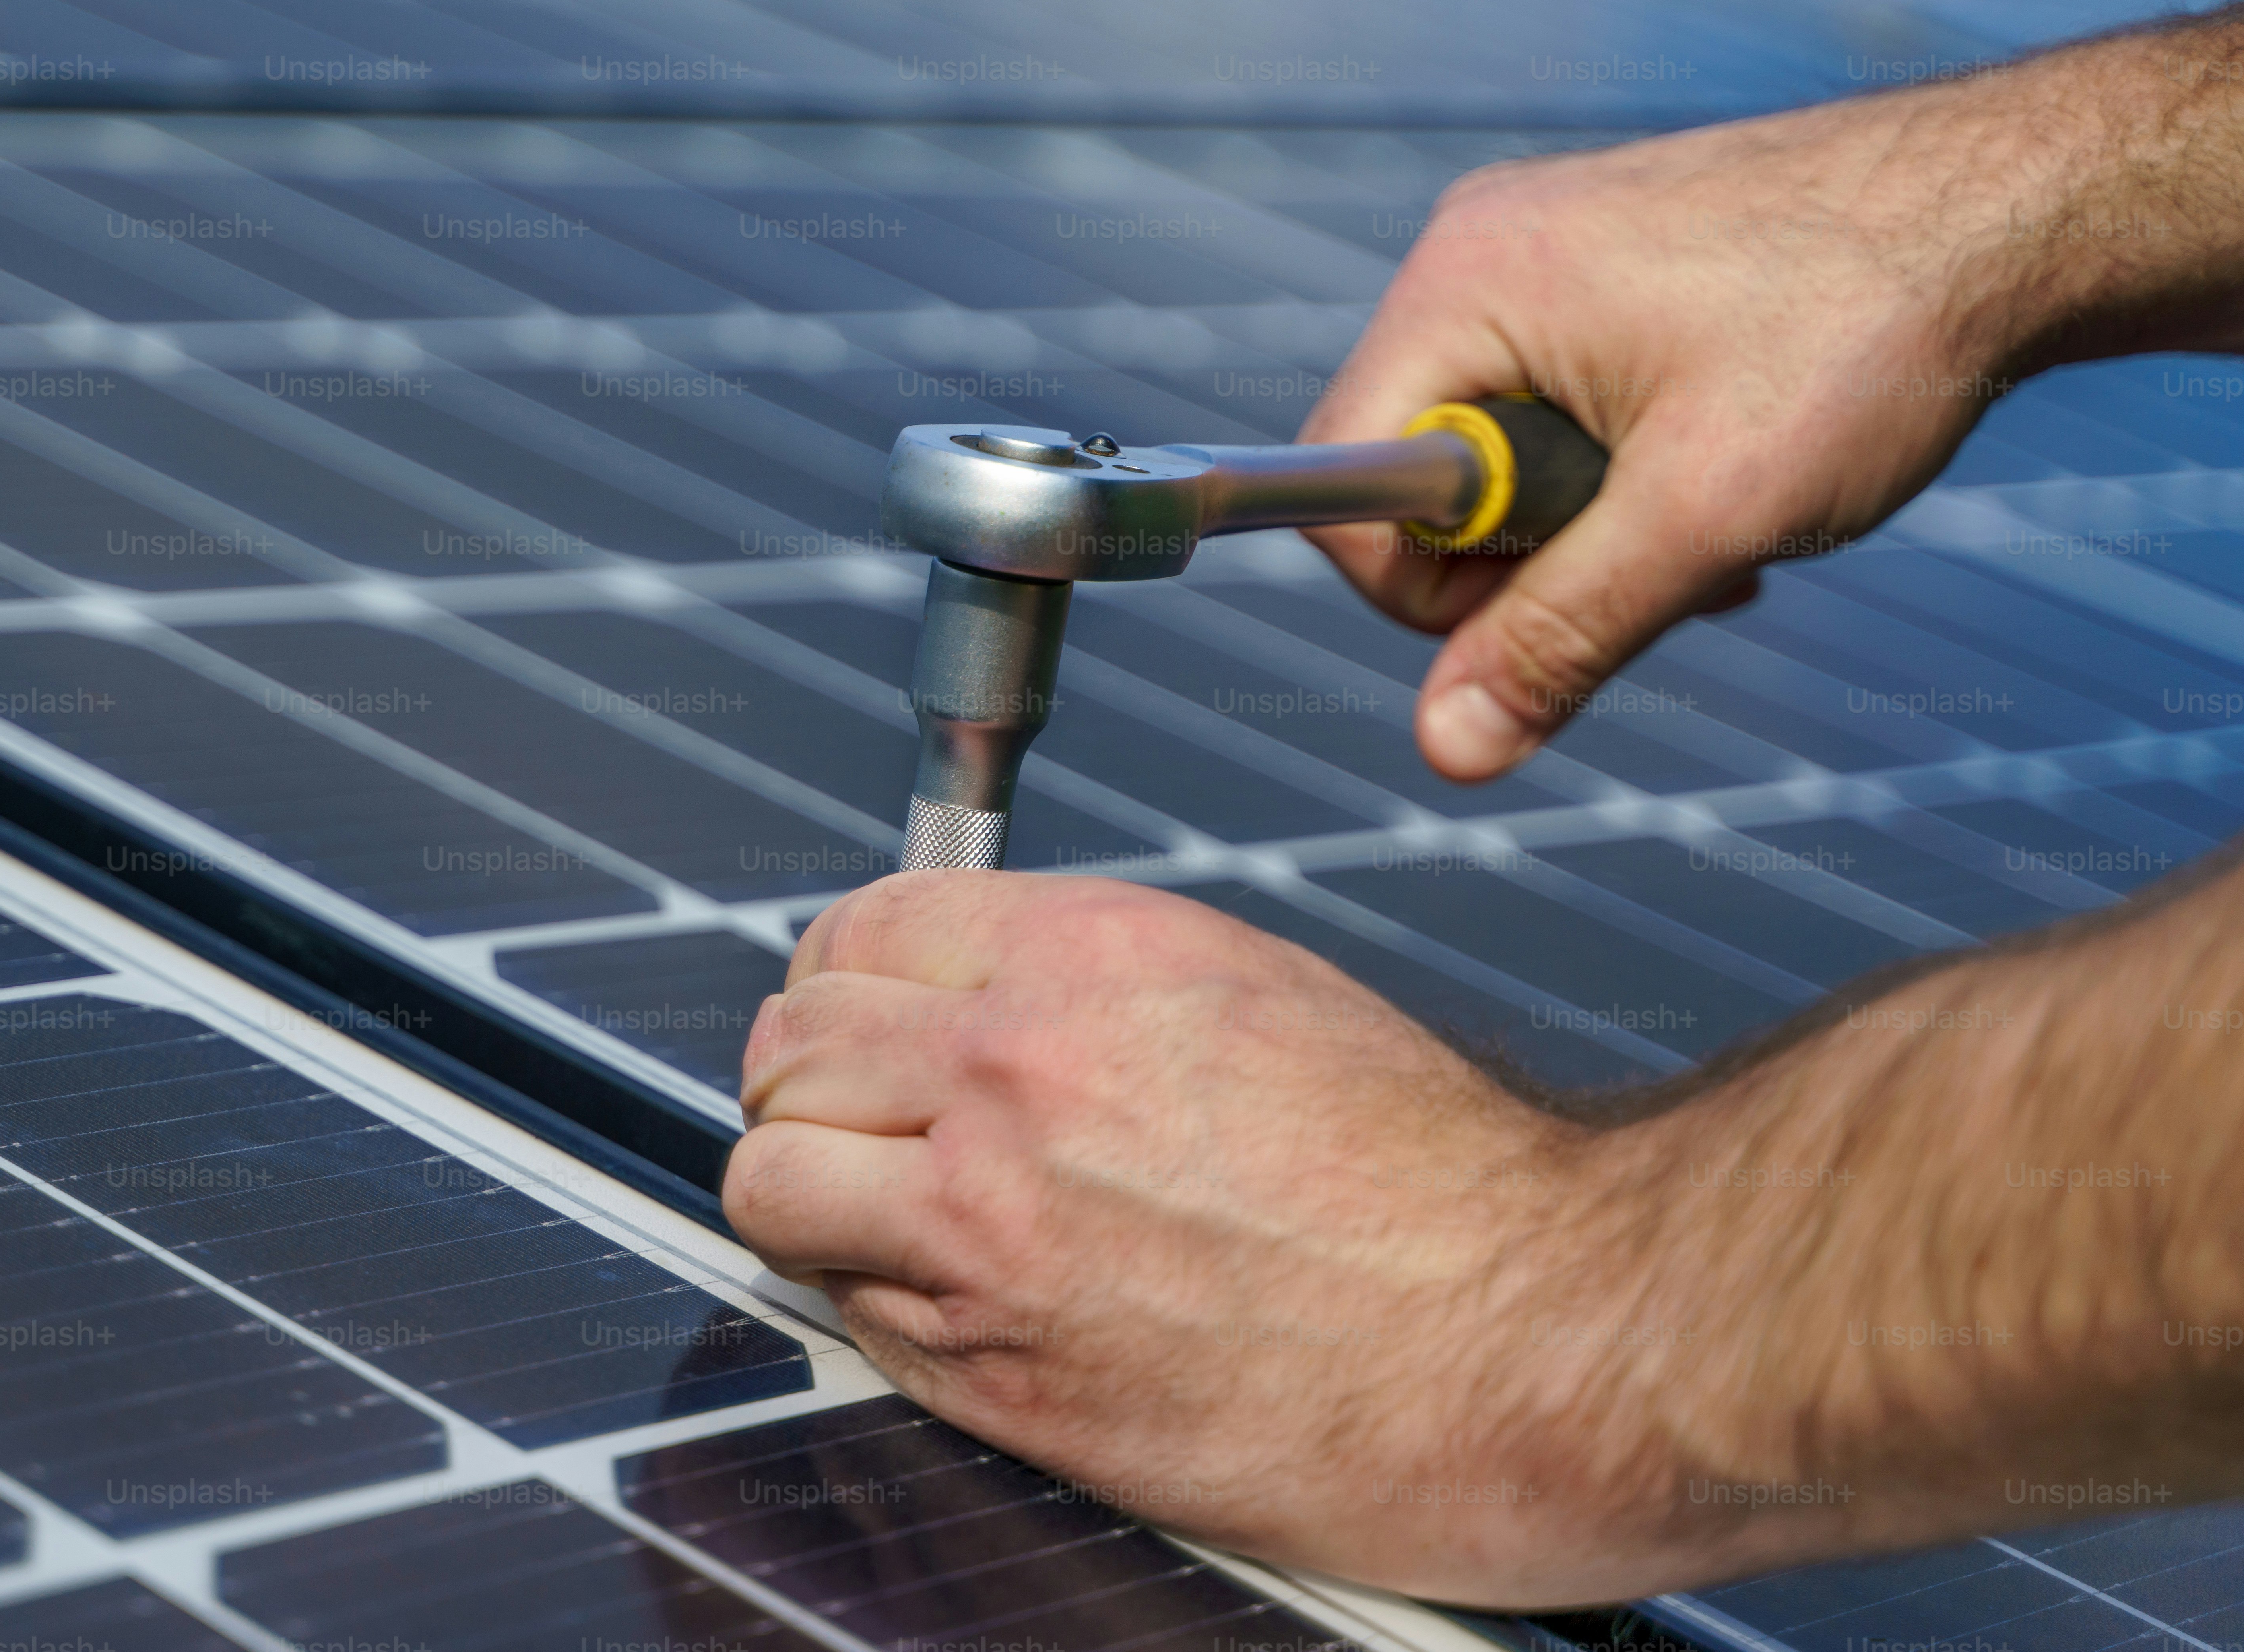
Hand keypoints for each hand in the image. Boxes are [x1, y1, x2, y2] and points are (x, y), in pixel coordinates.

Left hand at [725, 870, 1693, 1605]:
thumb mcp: (1251, 992)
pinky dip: (866, 1304)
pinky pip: (842, 1313)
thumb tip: (973, 989)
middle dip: (807, 1081)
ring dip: (805, 1191)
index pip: (856, 932)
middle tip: (852, 1119)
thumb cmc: (1429, 1175)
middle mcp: (1017, 1075)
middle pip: (788, 1051)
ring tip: (868, 1212)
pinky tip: (948, 1303)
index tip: (859, 1017)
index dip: (842, 979)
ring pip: (771, 1179)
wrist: (1533, 1336)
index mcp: (1086, 961)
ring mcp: (990, 1229)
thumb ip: (1088, 981)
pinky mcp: (998, 1371)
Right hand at [1302, 14, 2243, 780]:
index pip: (1343, 481)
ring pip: (1492, 451)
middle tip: (1664, 552)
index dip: (1425, 583)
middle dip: (1531, 553)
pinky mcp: (1595, 266)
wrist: (2010, 205)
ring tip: (1715, 501)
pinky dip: (1624, 467)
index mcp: (1464, 284)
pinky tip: (1722, 462)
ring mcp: (1536, 249)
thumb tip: (1448, 752)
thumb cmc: (1865, 330)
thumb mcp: (1705, 515)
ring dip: (1592, 519)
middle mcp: (1476, 251)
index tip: (1554, 597)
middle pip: (1412, 474)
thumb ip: (1561, 636)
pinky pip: (1547, 405)